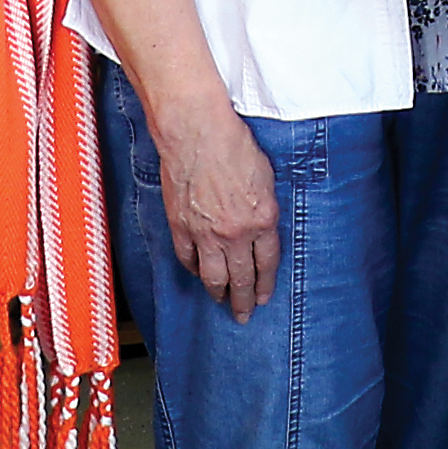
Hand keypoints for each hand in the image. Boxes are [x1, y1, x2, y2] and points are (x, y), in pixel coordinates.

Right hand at [149, 99, 282, 319]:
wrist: (196, 133)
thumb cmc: (233, 145)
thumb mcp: (266, 177)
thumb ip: (265, 208)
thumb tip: (262, 226)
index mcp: (262, 220)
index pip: (267, 264)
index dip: (265, 284)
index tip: (264, 297)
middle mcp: (235, 233)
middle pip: (241, 278)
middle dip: (244, 301)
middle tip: (244, 315)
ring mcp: (206, 233)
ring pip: (213, 276)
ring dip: (218, 293)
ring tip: (221, 303)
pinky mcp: (181, 226)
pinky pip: (188, 259)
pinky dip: (194, 269)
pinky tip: (198, 274)